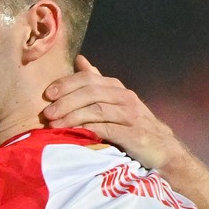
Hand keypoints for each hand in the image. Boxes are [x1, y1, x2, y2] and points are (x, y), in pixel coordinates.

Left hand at [40, 56, 179, 168]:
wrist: (162, 149)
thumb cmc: (131, 125)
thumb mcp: (114, 101)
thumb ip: (96, 82)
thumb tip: (80, 59)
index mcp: (116, 88)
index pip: (89, 78)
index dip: (66, 84)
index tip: (47, 94)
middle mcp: (125, 98)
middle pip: (91, 92)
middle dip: (66, 101)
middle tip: (46, 112)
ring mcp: (131, 115)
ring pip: (97, 109)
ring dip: (72, 116)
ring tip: (54, 124)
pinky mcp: (133, 134)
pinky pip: (107, 129)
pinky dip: (89, 130)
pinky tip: (74, 133)